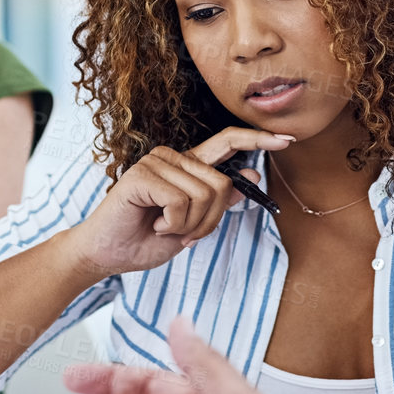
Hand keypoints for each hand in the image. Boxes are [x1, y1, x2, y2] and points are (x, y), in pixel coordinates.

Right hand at [61, 128, 291, 276]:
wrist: (107, 254)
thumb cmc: (145, 240)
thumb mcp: (192, 225)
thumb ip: (218, 203)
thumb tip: (252, 181)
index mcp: (187, 166)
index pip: (227, 143)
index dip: (257, 140)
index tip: (287, 139)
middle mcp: (173, 158)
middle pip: (222, 185)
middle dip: (210, 220)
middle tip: (184, 234)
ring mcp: (156, 162)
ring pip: (205, 194)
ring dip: (191, 225)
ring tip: (166, 229)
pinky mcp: (142, 175)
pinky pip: (181, 201)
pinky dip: (174, 224)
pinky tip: (155, 224)